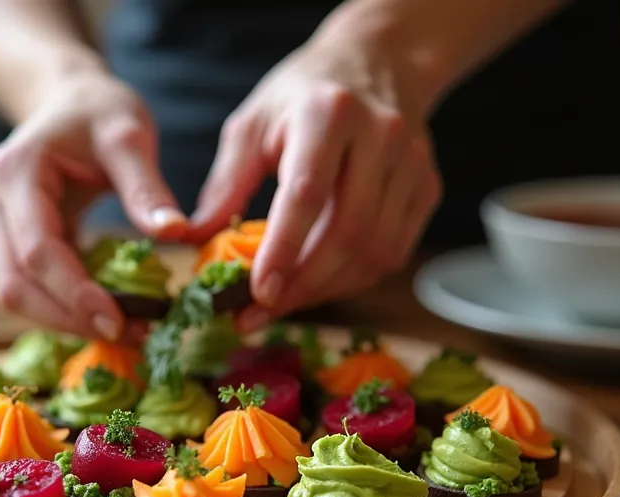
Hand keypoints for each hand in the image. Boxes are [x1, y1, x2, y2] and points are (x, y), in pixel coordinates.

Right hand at [0, 71, 187, 340]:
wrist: (70, 99)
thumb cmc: (99, 111)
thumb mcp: (129, 135)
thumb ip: (147, 185)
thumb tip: (174, 233)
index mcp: (17, 172)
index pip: (37, 250)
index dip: (74, 293)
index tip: (119, 322)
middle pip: (14, 283)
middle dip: (67, 319)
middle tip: (129, 335)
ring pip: (14, 293)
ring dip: (63, 320)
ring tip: (123, 330)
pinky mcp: (9, 239)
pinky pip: (28, 285)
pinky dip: (62, 306)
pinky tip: (105, 313)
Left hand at [188, 20, 442, 330]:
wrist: (376, 61)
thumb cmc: (301, 97)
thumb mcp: (252, 125)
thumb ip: (225, 185)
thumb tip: (192, 240)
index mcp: (328, 114)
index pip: (307, 194)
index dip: (283, 249)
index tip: (257, 292)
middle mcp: (380, 137)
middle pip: (347, 231)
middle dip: (302, 284)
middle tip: (259, 312)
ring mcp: (411, 164)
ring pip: (374, 251)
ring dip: (326, 289)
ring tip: (283, 303)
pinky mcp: (426, 188)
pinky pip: (392, 252)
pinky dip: (353, 279)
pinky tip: (318, 284)